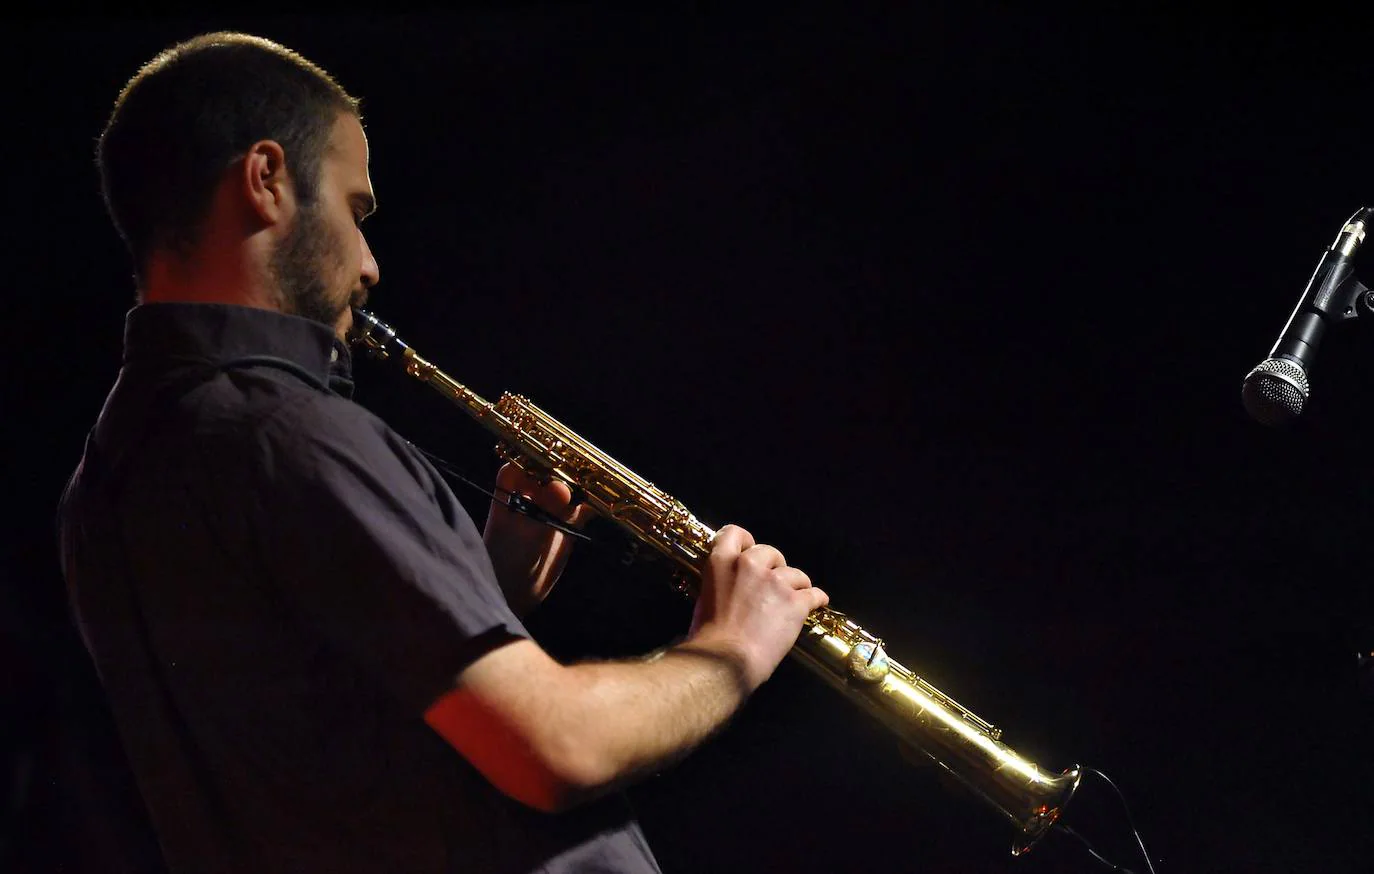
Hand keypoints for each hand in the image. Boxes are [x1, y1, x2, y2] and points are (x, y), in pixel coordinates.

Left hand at [483, 462, 593, 614]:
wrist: (512, 595)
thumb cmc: (507, 562)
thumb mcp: (526, 535)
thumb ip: (544, 512)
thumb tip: (562, 486)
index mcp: (512, 487)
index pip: (530, 457)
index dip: (548, 453)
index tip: (568, 453)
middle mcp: (533, 491)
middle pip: (557, 468)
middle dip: (574, 466)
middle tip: (595, 467)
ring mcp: (552, 507)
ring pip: (574, 486)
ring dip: (589, 483)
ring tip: (607, 480)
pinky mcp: (568, 524)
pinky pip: (584, 508)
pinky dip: (596, 504)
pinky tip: (610, 502)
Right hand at [686, 524, 827, 690]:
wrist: (725, 661)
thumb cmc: (708, 639)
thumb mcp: (704, 600)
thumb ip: (720, 584)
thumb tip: (729, 590)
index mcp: (721, 562)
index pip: (735, 533)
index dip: (746, 541)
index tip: (750, 551)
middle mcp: (749, 565)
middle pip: (770, 552)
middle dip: (774, 566)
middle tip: (773, 585)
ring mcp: (775, 582)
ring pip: (796, 573)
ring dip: (796, 585)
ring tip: (794, 599)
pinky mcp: (795, 602)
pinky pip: (814, 594)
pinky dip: (816, 599)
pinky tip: (816, 604)